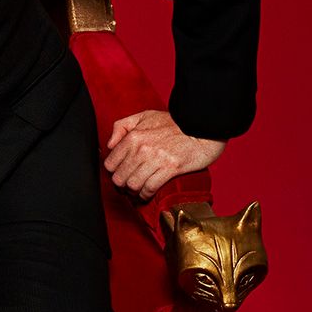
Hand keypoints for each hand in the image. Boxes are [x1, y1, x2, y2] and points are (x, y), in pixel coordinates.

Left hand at [104, 109, 225, 198]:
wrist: (201, 126)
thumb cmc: (174, 122)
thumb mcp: (143, 116)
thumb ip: (121, 127)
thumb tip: (110, 145)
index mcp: (132, 137)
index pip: (110, 163)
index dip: (113, 173)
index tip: (118, 175)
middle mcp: (141, 149)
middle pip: (119, 177)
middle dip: (121, 186)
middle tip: (125, 187)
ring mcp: (156, 159)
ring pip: (133, 185)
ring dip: (133, 192)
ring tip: (136, 192)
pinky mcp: (170, 168)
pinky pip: (150, 188)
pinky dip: (146, 195)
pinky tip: (146, 194)